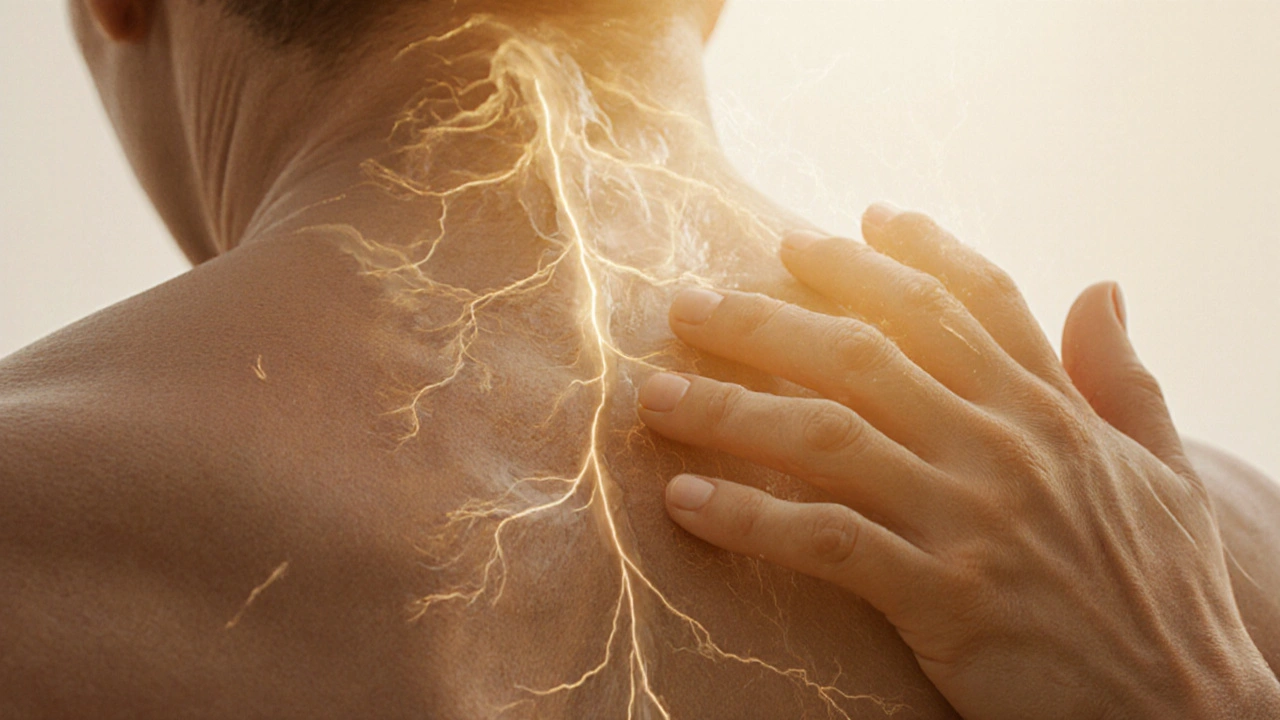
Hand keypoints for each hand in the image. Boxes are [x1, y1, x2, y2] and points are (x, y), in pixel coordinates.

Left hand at [636, 206, 1279, 718]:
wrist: (1190, 716)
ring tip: (654, 391)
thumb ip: (1125, 379)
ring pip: (827, 432)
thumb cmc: (1168, 597)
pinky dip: (749, 515)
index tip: (844, 222)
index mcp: (1053, 412)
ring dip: (729, 407)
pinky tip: (684, 497)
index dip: (908, 253)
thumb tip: (1102, 284)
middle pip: (867, 350)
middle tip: (689, 301)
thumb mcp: (1164, 474)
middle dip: (768, 315)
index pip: (972, 301)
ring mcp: (970, 517)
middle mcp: (1004, 445)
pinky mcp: (942, 595)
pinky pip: (824, 539)